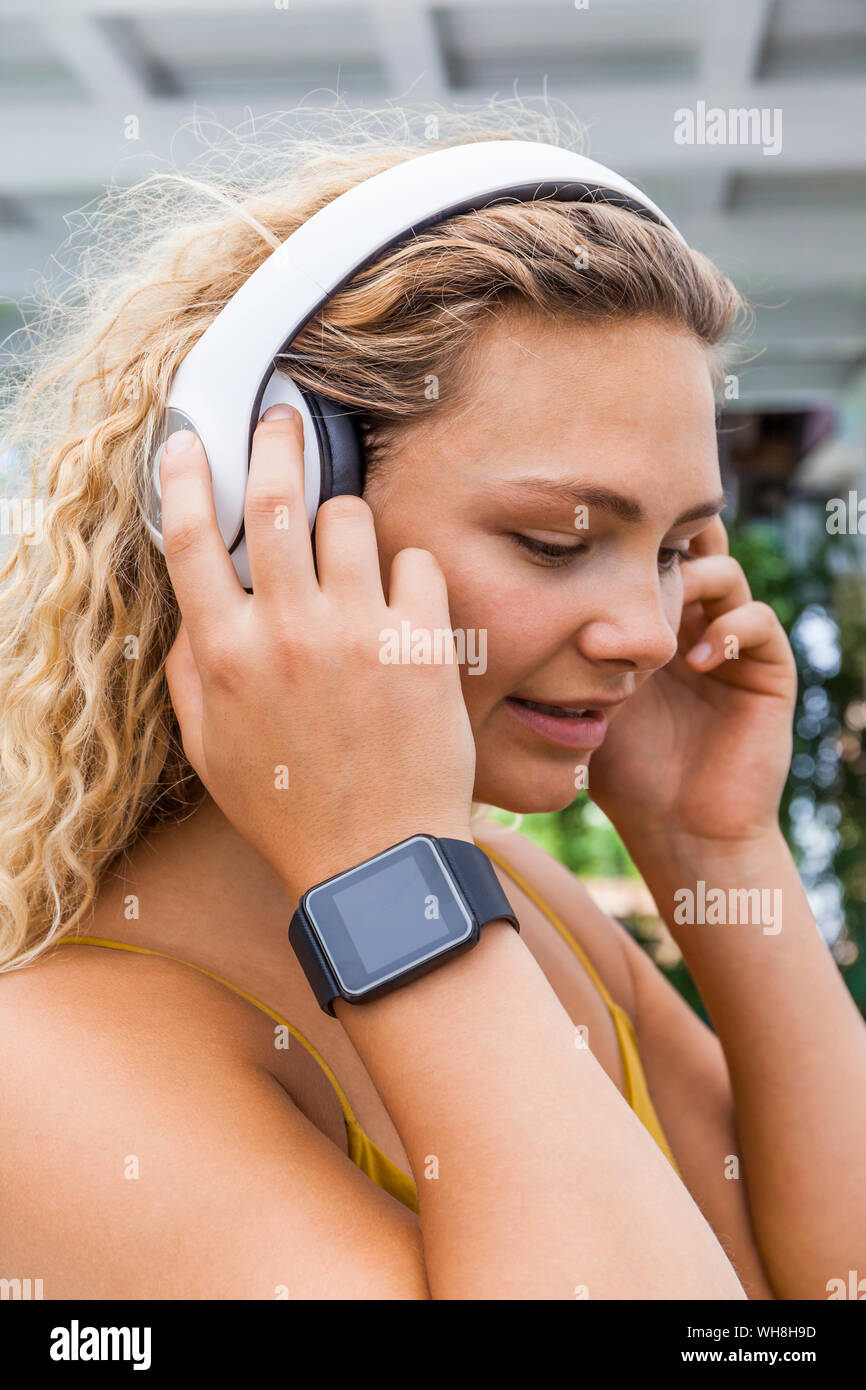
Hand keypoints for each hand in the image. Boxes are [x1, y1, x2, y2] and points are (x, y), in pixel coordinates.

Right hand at [161, 407, 475, 904]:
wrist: (377, 861)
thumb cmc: (287, 808)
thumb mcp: (210, 748)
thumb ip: (192, 669)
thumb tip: (196, 606)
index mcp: (228, 653)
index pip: (193, 536)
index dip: (188, 475)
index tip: (193, 441)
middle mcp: (290, 631)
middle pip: (277, 497)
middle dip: (277, 438)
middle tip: (283, 418)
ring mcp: (360, 633)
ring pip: (352, 518)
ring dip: (347, 524)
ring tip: (351, 556)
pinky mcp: (422, 645)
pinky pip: (417, 562)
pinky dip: (408, 576)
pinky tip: (402, 611)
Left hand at [587, 516, 797, 849]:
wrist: (678, 830)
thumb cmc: (621, 774)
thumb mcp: (579, 702)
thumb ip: (559, 657)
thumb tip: (506, 611)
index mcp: (649, 625)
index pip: (645, 559)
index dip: (624, 543)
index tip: (589, 545)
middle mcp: (693, 625)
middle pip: (690, 550)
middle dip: (662, 544)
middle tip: (630, 554)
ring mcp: (733, 644)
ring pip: (725, 573)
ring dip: (692, 579)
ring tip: (656, 611)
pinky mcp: (767, 671)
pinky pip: (758, 621)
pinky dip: (729, 627)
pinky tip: (693, 661)